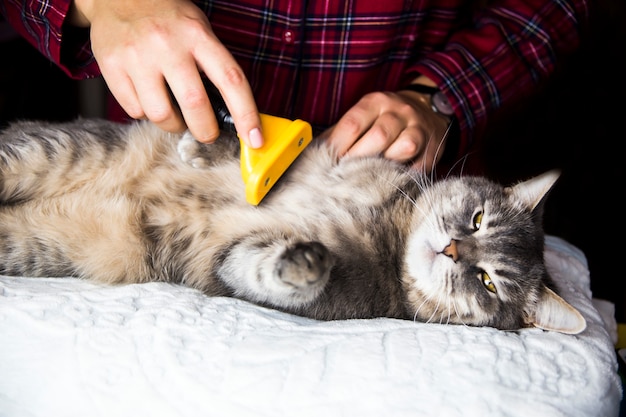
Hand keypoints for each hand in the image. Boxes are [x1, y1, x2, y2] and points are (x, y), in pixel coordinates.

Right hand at [70, 0, 262, 147]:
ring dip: (174, 125)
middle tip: (206, 132)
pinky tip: (148, 97)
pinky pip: (134, 111)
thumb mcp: (199, 30)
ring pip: (161, 115)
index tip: (255, 139)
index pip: (231, 80)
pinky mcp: (112, 67)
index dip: (246, 114)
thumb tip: (232, 114)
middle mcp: (167, 44)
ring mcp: (137, 56)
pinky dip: (145, 113)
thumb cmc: (167, 18)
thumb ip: (214, 66)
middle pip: (195, 105)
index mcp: (197, 35)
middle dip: (206, 130)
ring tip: (174, 113)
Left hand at [320, 90, 449, 172]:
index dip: (338, 146)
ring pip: (403, 148)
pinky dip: (403, 176)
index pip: (353, 123)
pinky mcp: (433, 148)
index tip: (327, 163)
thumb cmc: (383, 118)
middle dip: (359, 159)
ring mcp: (419, 129)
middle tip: (345, 175)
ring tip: (368, 177)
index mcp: (376, 102)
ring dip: (384, 166)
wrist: (427, 108)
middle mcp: (399, 112)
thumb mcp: (362, 115)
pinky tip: (389, 180)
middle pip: (379, 136)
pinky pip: (418, 166)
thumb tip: (310, 156)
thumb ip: (338, 134)